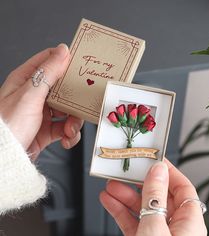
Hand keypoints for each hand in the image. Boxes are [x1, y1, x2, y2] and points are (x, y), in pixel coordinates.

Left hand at [0, 44, 82, 158]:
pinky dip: (70, 134)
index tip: (81, 66)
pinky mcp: (47, 130)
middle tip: (80, 105)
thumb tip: (62, 50)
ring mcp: (42, 113)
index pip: (49, 62)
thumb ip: (48, 72)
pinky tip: (67, 139)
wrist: (5, 158)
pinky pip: (65, 128)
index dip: (66, 61)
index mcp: (26, 80)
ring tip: (70, 130)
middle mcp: (35, 95)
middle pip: (64, 89)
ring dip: (74, 121)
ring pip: (67, 110)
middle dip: (74, 99)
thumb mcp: (30, 94)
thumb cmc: (9, 125)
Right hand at [100, 159, 206, 235]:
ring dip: (125, 195)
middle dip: (138, 183)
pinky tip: (109, 201)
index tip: (152, 159)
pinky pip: (132, 222)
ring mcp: (158, 235)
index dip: (168, 171)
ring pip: (142, 208)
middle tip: (124, 172)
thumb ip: (156, 196)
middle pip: (158, 196)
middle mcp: (176, 227)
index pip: (182, 187)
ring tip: (110, 186)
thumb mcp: (156, 228)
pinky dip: (120, 211)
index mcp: (189, 222)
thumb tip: (158, 169)